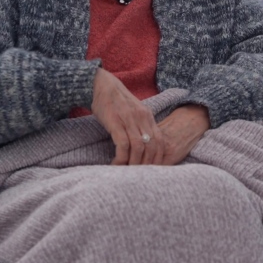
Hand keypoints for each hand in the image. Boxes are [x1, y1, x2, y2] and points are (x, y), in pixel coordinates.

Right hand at [92, 69, 208, 165]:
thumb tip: (142, 146)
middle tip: (139, 177)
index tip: (152, 172)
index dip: (159, 159)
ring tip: (126, 173)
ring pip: (139, 148)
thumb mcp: (133, 112)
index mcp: (148, 117)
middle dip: (147, 165)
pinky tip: (115, 164)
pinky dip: (121, 158)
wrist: (100, 84)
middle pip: (152, 147)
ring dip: (134, 164)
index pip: (161, 142)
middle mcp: (142, 118)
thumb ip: (139, 126)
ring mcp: (129, 120)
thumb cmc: (115, 101)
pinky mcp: (116, 122)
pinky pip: (123, 144)